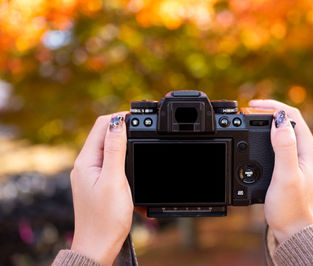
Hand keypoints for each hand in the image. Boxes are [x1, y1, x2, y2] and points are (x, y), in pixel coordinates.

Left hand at [70, 113, 132, 264]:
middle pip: (103, 133)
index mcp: (86, 161)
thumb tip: (118, 122)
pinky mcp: (96, 181)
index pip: (101, 125)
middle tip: (142, 127)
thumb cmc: (106, 218)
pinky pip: (108, 159)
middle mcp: (84, 164)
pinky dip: (120, 154)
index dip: (120, 117)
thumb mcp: (114, 180)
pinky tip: (130, 158)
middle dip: (122, 126)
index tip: (139, 117)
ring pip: (106, 145)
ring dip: (122, 139)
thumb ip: (116, 150)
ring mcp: (89, 173)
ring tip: (139, 140)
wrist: (98, 245)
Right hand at [249, 100, 312, 242]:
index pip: (292, 115)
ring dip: (266, 122)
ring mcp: (299, 159)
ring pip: (282, 131)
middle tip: (247, 111)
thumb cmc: (292, 208)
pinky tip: (255, 141)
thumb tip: (278, 120)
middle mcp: (306, 151)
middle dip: (267, 111)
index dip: (272, 106)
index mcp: (308, 149)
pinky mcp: (290, 167)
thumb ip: (283, 147)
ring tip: (249, 120)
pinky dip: (265, 136)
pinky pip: (278, 144)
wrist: (295, 231)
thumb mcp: (286, 176)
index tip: (252, 105)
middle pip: (287, 120)